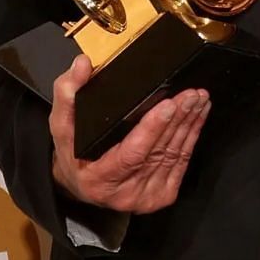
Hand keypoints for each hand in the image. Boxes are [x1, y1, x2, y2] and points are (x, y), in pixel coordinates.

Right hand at [50, 55, 210, 213]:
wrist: (83, 185)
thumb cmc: (74, 154)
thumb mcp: (62, 124)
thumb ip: (68, 93)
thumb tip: (82, 64)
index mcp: (99, 178)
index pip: (131, 154)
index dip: (151, 129)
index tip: (168, 105)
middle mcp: (125, 192)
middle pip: (159, 151)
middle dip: (179, 119)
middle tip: (191, 94)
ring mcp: (147, 195)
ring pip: (175, 154)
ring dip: (190, 123)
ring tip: (197, 99)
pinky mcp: (163, 194)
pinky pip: (182, 161)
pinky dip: (192, 135)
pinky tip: (198, 116)